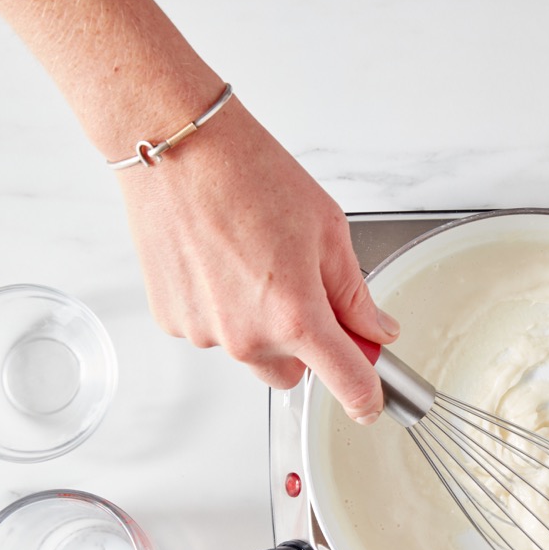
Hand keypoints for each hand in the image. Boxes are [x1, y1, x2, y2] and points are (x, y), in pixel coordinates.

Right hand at [117, 100, 398, 423]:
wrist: (177, 146)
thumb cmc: (249, 175)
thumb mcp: (327, 230)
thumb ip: (354, 293)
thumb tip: (375, 329)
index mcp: (295, 315)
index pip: (345, 382)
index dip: (366, 397)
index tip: (371, 402)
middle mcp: (247, 336)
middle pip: (292, 374)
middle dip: (304, 346)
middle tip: (303, 291)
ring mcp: (205, 332)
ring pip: (249, 353)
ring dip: (259, 325)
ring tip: (252, 261)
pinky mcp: (173, 320)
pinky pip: (213, 331)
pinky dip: (222, 309)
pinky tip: (219, 262)